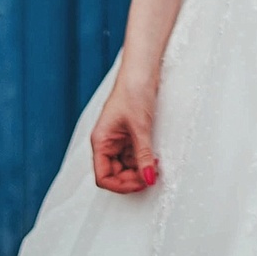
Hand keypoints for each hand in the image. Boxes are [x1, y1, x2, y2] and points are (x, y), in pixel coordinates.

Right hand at [89, 74, 159, 194]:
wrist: (142, 70)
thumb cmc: (133, 91)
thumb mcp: (140, 127)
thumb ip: (143, 155)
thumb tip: (148, 178)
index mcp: (101, 141)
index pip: (103, 176)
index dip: (121, 185)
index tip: (140, 184)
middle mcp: (107, 142)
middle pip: (115, 174)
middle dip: (132, 178)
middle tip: (151, 176)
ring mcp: (118, 139)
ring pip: (126, 166)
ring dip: (140, 170)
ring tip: (155, 165)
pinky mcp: (130, 135)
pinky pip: (134, 155)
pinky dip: (144, 160)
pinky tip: (155, 158)